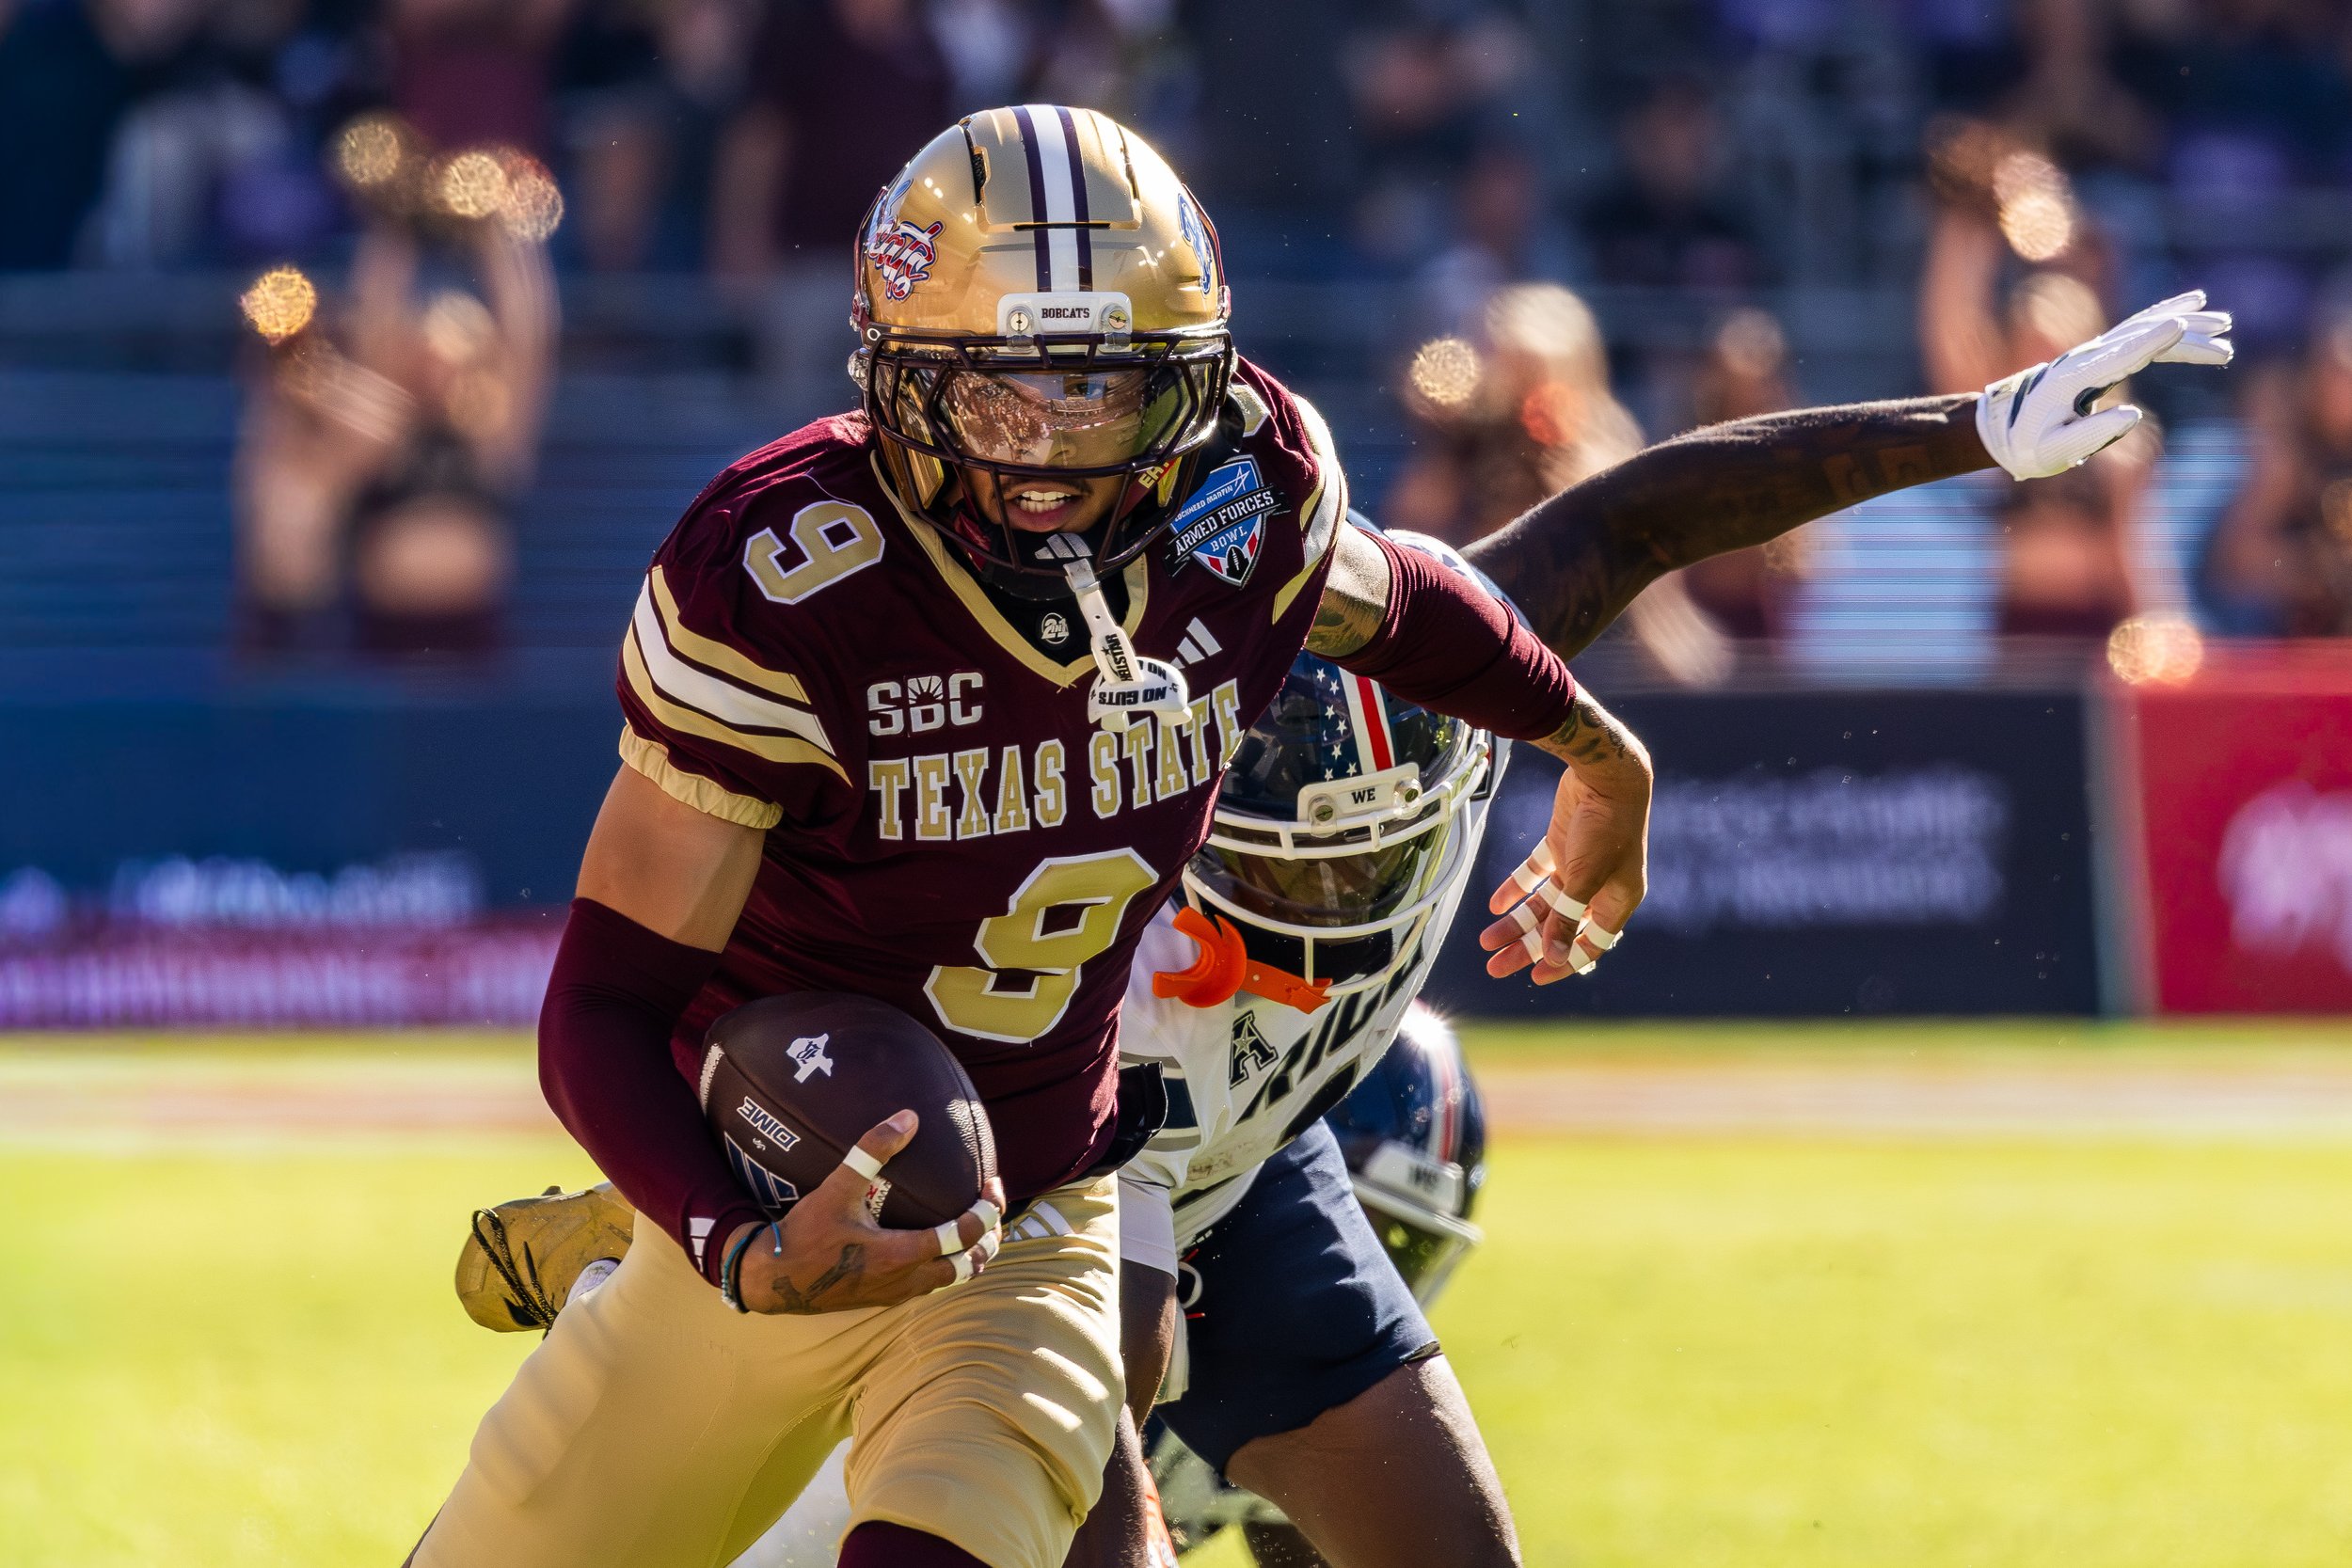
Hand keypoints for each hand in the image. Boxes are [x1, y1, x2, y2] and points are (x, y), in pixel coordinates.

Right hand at [729, 1111, 1004, 1313]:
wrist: (774, 1280)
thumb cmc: (805, 1233)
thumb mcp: (837, 1187)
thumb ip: (871, 1150)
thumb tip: (907, 1116)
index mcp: (901, 1255)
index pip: (963, 1235)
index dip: (986, 1211)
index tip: (992, 1186)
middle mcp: (907, 1280)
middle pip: (971, 1264)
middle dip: (990, 1236)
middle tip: (992, 1207)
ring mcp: (898, 1293)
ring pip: (955, 1280)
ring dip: (973, 1255)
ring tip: (979, 1226)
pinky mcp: (887, 1298)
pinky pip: (934, 1285)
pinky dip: (951, 1265)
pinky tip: (942, 1243)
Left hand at [1479, 692, 1650, 983]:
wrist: (1606, 773)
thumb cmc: (1607, 827)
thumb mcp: (1585, 878)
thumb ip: (1568, 918)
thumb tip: (1555, 957)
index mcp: (1618, 901)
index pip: (1591, 945)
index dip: (1563, 963)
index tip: (1534, 977)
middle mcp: (1600, 888)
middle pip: (1560, 928)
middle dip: (1528, 948)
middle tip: (1495, 967)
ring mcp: (1580, 866)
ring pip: (1545, 904)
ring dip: (1517, 922)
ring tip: (1486, 940)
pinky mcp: (1563, 844)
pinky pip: (1536, 873)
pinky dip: (1517, 887)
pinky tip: (1495, 905)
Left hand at [1977, 290, 2232, 479]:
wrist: (2001, 431)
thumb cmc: (2028, 447)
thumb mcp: (2053, 452)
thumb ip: (2090, 436)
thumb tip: (2134, 417)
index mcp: (2075, 380)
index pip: (2120, 354)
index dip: (2150, 339)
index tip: (2180, 324)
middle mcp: (2084, 359)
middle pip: (2140, 335)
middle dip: (2184, 333)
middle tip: (2226, 336)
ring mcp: (2091, 355)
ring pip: (2143, 330)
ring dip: (2183, 326)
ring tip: (2225, 326)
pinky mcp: (2098, 359)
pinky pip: (2137, 337)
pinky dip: (2164, 328)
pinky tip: (2189, 323)